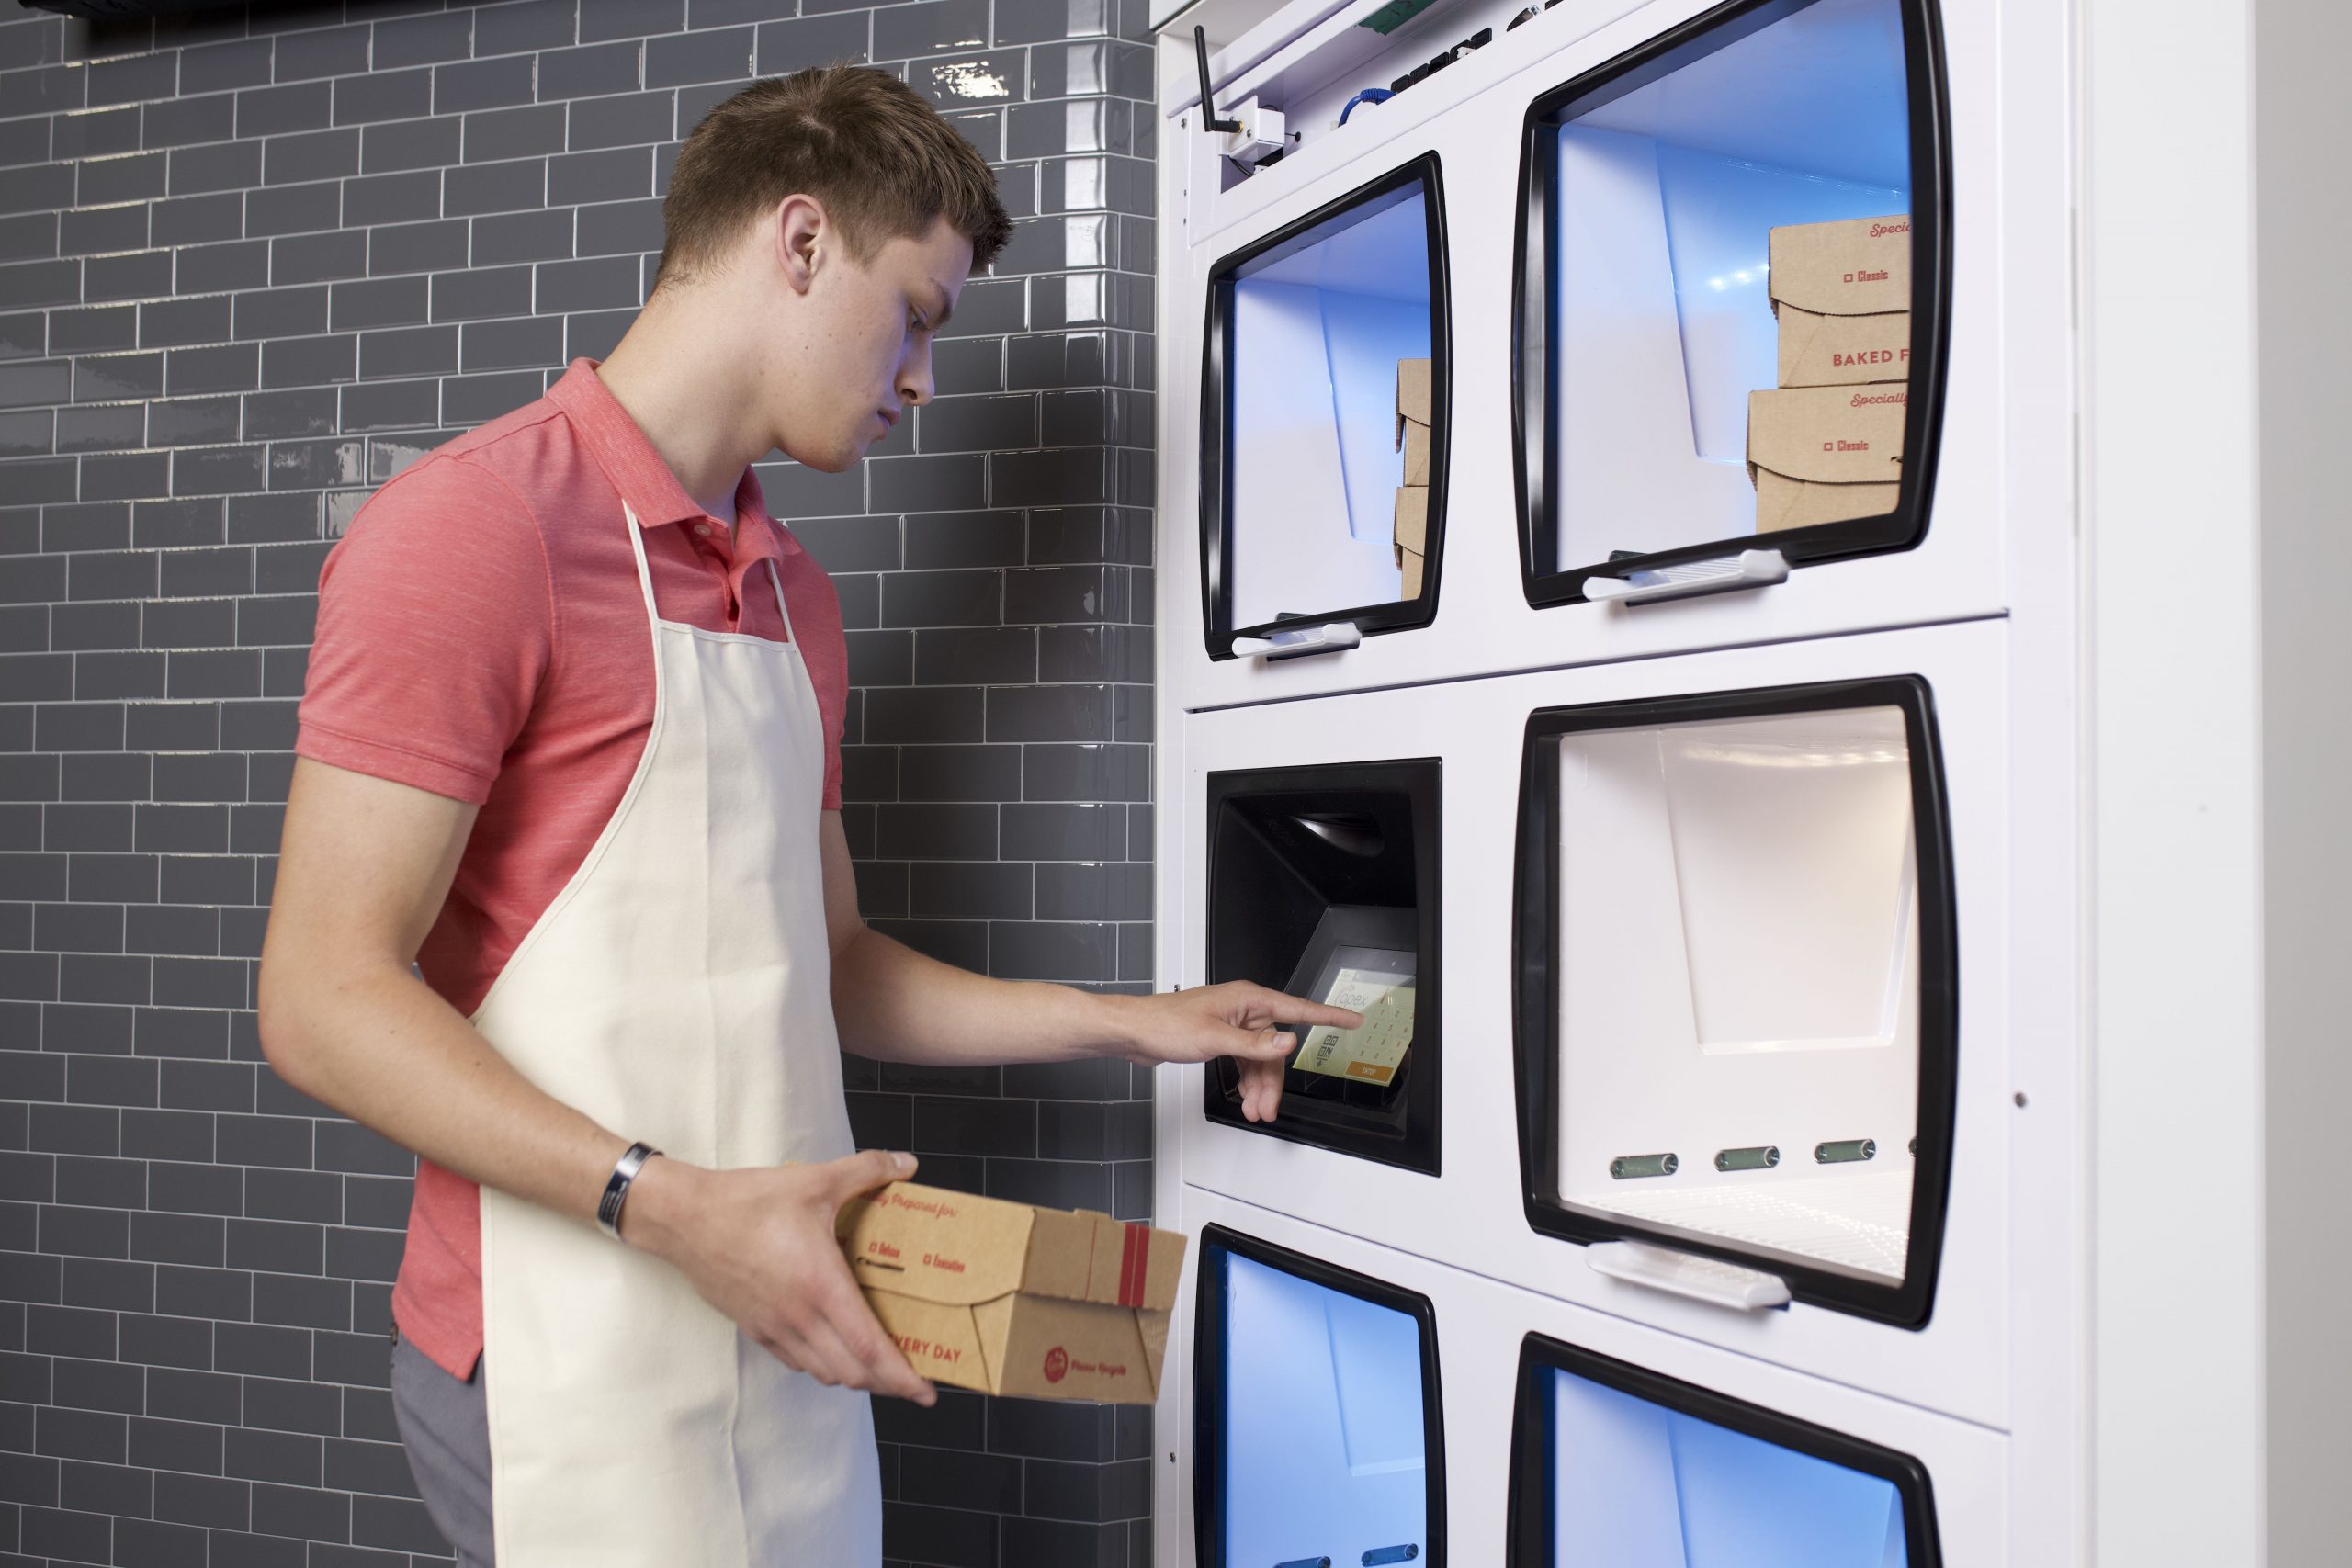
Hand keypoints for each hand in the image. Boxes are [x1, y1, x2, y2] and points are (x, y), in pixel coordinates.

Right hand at [621, 1149, 935, 1405]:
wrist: (685, 1220)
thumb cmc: (748, 1202)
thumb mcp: (815, 1180)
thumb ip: (867, 1170)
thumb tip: (906, 1163)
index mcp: (821, 1286)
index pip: (870, 1349)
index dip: (902, 1377)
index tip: (927, 1393)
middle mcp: (800, 1317)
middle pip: (852, 1372)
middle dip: (887, 1382)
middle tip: (912, 1376)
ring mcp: (775, 1328)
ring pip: (824, 1373)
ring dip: (855, 1376)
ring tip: (878, 1365)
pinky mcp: (755, 1328)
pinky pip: (797, 1361)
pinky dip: (823, 1364)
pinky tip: (833, 1347)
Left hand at [1114, 982, 1361, 1124]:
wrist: (1135, 1032)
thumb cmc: (1166, 1025)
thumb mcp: (1214, 1038)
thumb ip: (1254, 1044)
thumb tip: (1288, 1041)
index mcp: (1247, 999)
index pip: (1298, 1008)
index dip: (1328, 1016)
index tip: (1352, 1020)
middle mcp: (1243, 1009)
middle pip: (1275, 1047)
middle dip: (1273, 1080)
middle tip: (1269, 1108)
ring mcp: (1232, 1024)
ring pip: (1260, 1058)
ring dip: (1259, 1086)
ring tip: (1255, 1110)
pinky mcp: (1220, 1038)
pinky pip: (1245, 1060)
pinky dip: (1247, 1081)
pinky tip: (1246, 1097)